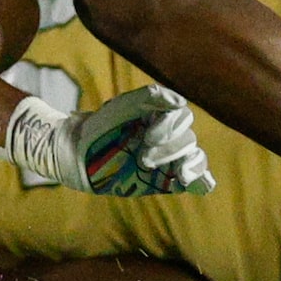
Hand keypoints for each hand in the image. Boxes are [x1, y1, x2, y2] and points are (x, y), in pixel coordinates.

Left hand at [30, 86, 215, 197]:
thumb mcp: (120, 108)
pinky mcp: (169, 180)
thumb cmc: (99, 127)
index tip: (147, 137)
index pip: (181, 117)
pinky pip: (199, 180)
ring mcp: (171, 158)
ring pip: (196, 157)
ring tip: (171, 174)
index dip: (169, 128)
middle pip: (188, 139)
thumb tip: (180, 101)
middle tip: (142, 159)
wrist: (78, 156)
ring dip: (186, 164)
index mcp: (160, 115)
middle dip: (169, 149)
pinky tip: (193, 182)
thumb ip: (148, 98)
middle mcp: (168, 135)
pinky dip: (203, 180)